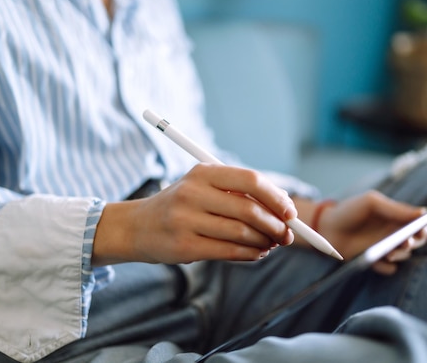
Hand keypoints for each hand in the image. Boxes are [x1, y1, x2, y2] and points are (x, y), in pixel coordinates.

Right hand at [93, 163, 295, 265]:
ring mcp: (186, 220)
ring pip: (241, 233)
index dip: (276, 197)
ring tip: (272, 244)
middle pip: (249, 209)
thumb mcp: (203, 188)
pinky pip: (229, 252)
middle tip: (287, 235)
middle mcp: (193, 192)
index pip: (250, 180)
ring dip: (265, 242)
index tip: (290, 212)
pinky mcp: (184, 246)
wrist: (136, 227)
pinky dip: (250, 254)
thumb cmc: (180, 206)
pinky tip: (257, 253)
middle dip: (275, 225)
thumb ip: (237, 195)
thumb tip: (283, 212)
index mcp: (202, 172)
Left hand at [316, 191, 426, 274]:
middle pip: (419, 240)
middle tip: (406, 241)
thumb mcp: (372, 203)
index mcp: (399, 217)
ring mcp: (388, 248)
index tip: (425, 229)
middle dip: (416, 241)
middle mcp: (397, 233)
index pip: (425, 222)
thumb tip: (423, 213)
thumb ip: (396, 208)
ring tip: (390, 250)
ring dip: (401, 253)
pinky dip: (385, 266)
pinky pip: (390, 269)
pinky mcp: (377, 262)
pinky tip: (376, 259)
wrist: (326, 228)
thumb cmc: (349, 210)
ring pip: (406, 255)